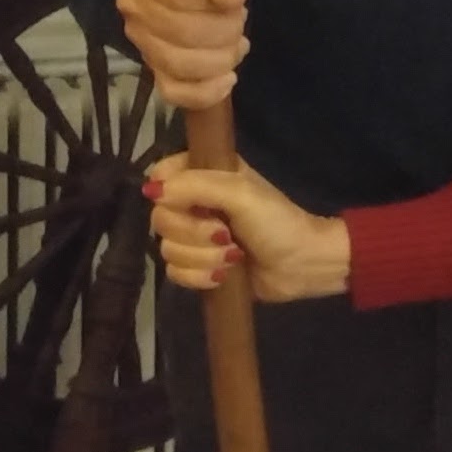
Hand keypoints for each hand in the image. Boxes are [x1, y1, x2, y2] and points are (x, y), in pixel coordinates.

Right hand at [117, 0, 260, 110]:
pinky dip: (205, 91)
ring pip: (178, 64)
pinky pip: (172, 91)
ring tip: (236, 43)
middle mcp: (132, 2)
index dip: (216, 2)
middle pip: (180, 33)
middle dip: (224, 32)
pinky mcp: (150, 67)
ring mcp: (138, 38)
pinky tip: (227, 78)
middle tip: (238, 21)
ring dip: (220, 59)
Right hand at [143, 154, 350, 300]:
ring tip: (232, 257)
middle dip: (192, 233)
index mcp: (208, 174)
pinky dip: (198, 277)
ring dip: (201, 258)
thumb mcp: (240, 194)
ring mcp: (196, 236)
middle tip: (224, 235)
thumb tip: (151, 189)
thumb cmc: (276, 222)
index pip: (162, 175)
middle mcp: (197, 202)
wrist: (300, 265)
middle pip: (161, 217)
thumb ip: (196, 185)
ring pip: (167, 248)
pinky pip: (174, 272)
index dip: (166, 192)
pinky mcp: (198, 265)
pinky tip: (223, 276)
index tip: (184, 204)